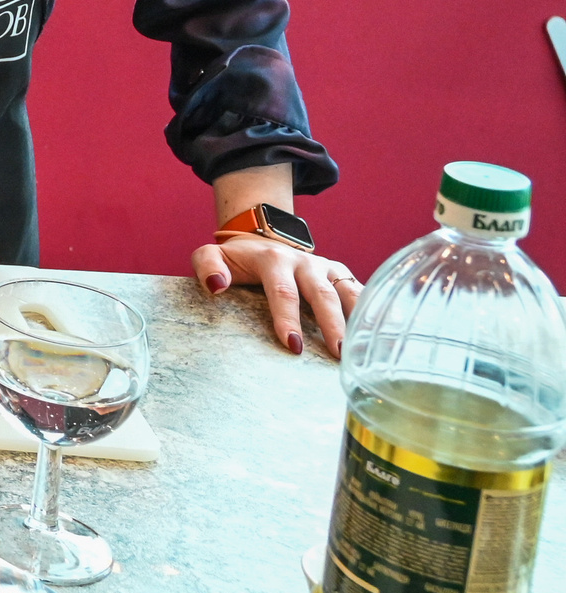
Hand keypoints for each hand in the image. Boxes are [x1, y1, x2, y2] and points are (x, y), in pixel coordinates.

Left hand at [195, 236, 359, 356]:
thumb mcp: (212, 255)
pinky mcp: (341, 274)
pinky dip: (374, 310)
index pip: (282, 291)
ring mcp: (326, 268)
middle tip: (338, 353)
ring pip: (347, 293)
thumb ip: (207, 266)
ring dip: (357, 320)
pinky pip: (360, 292)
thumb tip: (216, 285)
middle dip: (331, 324)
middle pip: (321, 294)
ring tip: (363, 350)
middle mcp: (305, 262)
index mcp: (273, 258)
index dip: (287, 318)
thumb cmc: (235, 259)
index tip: (293, 345)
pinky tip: (384, 334)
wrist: (261, 238)